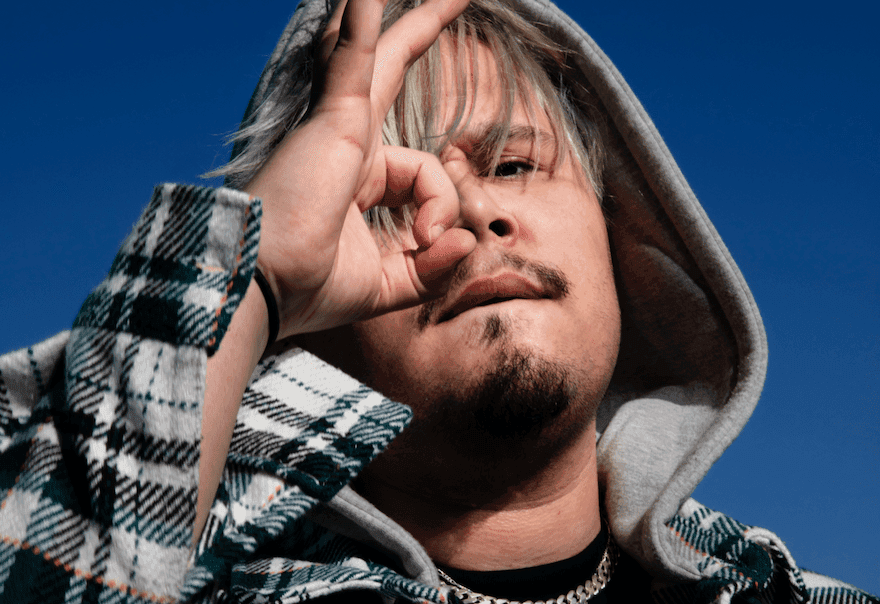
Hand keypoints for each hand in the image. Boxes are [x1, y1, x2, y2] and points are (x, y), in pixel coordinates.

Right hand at [244, 0, 474, 337]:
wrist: (263, 290)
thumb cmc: (309, 288)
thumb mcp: (389, 285)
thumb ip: (432, 267)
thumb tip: (467, 240)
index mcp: (358, 179)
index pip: (425, 173)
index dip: (443, 207)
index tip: (433, 242)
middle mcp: (347, 143)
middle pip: (390, 71)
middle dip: (421, 31)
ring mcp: (337, 126)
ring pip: (376, 51)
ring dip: (410, 15)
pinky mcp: (333, 119)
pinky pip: (352, 54)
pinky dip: (361, 18)